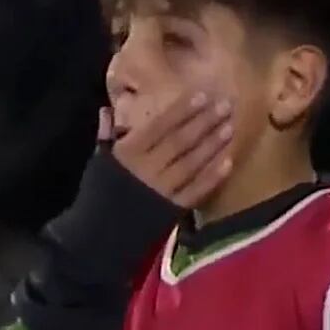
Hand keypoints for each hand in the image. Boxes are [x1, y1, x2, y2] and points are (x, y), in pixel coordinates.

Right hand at [105, 90, 234, 208]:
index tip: (202, 95)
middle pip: (180, 141)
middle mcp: (148, 168)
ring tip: (230, 127)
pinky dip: (213, 177)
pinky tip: (228, 162)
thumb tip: (107, 110)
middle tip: (226, 105)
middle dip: (204, 122)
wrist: (99, 234)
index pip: (159, 125)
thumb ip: (106, 135)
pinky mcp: (172, 209)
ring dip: (212, 145)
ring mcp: (162, 189)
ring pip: (192, 162)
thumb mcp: (99, 161)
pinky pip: (196, 190)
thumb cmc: (99, 192)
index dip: (182, 110)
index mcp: (128, 152)